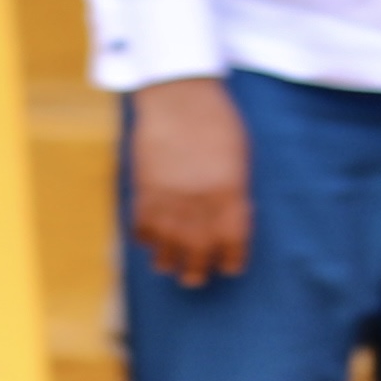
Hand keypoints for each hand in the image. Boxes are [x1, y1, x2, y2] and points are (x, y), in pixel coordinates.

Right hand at [127, 74, 251, 286]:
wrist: (178, 100)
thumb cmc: (218, 123)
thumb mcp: (239, 158)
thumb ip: (234, 190)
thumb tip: (232, 216)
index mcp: (231, 196)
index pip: (233, 242)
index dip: (231, 259)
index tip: (230, 267)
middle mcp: (199, 204)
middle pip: (198, 250)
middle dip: (196, 270)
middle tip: (195, 279)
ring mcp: (168, 199)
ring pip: (166, 245)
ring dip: (167, 260)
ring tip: (168, 268)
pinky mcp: (143, 191)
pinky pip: (141, 225)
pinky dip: (144, 237)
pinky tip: (148, 243)